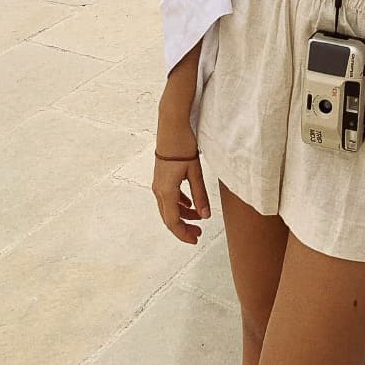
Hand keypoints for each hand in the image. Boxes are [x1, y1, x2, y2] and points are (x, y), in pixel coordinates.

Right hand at [152, 110, 211, 244]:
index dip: (183, 234)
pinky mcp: (162, 175)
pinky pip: (169, 196)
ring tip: (199, 218)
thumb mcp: (195, 172)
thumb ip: (200, 195)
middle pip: (169, 217)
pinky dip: (179, 203)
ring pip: (169, 207)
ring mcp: (158, 182)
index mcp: (166, 191)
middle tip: (199, 234)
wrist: (171, 124)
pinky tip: (189, 202)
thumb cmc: (183, 145)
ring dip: (183, 214)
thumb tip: (205, 216)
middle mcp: (158, 189)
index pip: (173, 221)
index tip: (195, 240)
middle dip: (184, 227)